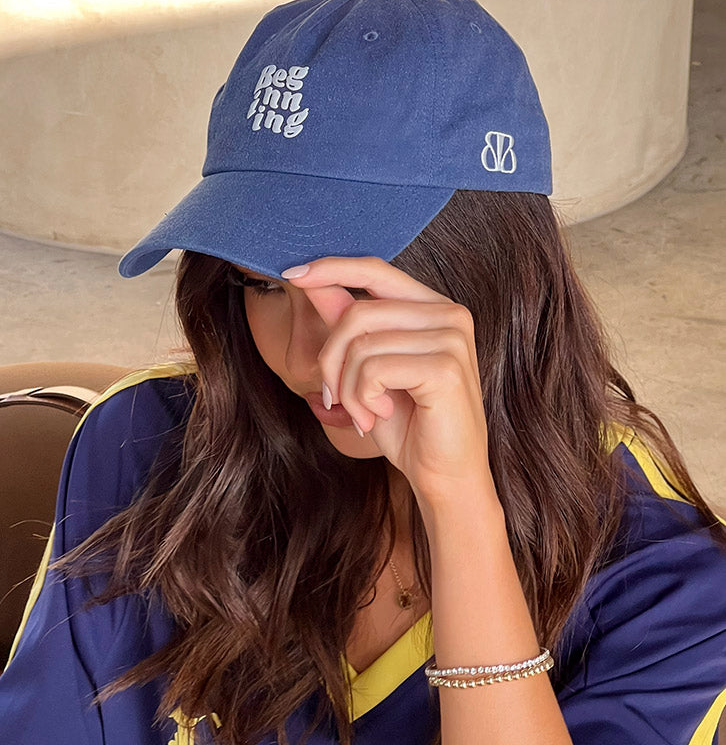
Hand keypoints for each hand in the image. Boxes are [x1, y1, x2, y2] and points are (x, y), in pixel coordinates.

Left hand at [282, 255, 495, 506]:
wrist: (444, 476)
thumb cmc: (409, 426)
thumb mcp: (368, 369)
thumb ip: (347, 324)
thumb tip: (311, 280)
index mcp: (434, 308)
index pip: (375, 270)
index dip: (331, 268)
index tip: (292, 273)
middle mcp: (449, 314)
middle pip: (357, 313)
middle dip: (332, 360)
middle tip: (336, 398)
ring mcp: (451, 338)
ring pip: (361, 344)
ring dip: (348, 389)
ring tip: (364, 414)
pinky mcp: (445, 367)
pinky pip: (373, 369)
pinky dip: (362, 399)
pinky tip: (380, 416)